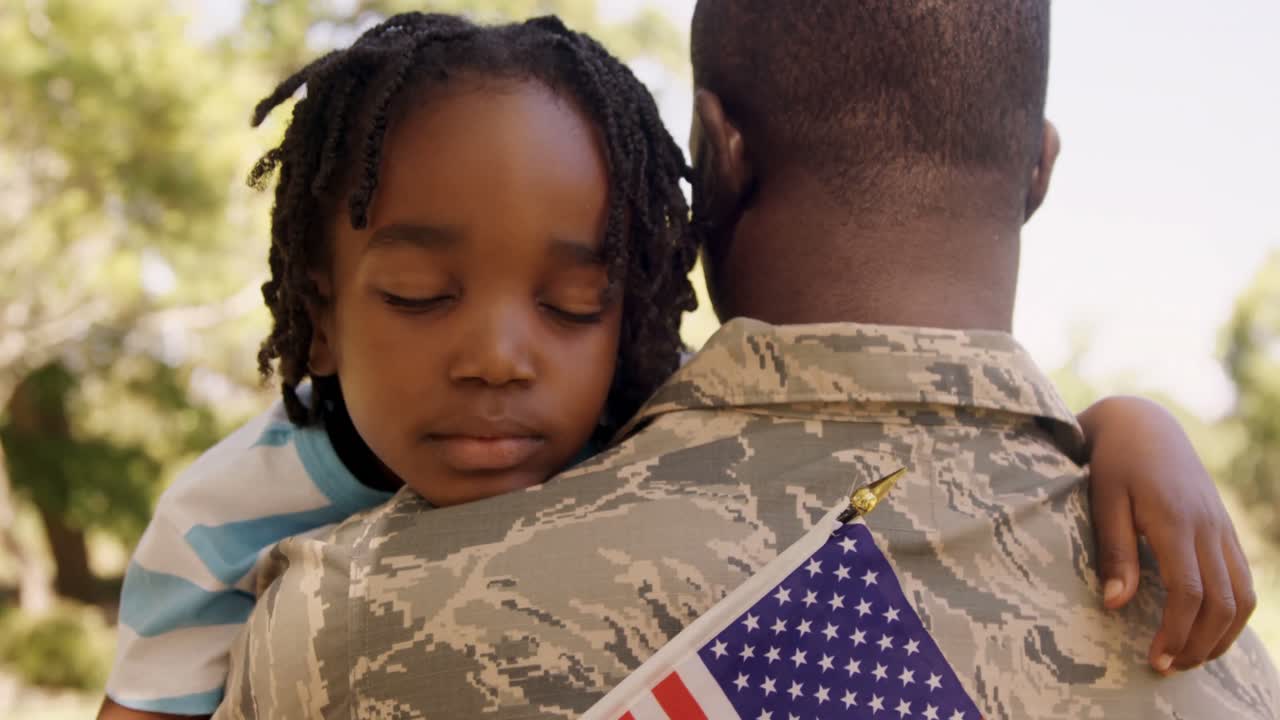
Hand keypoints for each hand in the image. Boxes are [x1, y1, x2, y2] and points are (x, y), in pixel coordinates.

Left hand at [1080, 396, 1254, 673]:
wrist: (1143, 423)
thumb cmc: (1114, 462)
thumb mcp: (1104, 499)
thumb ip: (1115, 550)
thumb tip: (1116, 603)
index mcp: (1176, 520)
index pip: (1189, 591)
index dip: (1176, 631)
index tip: (1154, 658)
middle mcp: (1209, 527)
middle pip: (1223, 602)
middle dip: (1199, 643)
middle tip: (1168, 667)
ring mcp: (1222, 528)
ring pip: (1243, 595)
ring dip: (1221, 634)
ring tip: (1188, 658)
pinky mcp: (1225, 529)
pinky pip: (1243, 579)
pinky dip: (1233, 612)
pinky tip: (1209, 631)